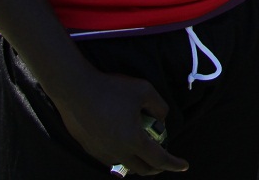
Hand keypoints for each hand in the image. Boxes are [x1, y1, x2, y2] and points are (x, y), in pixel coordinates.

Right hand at [54, 70, 185, 174]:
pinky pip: (111, 159)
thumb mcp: (144, 90)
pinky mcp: (89, 148)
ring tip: (145, 150)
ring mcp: (101, 152)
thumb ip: (159, 106)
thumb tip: (162, 120)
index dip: (174, 164)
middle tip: (165, 160)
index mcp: (133, 140)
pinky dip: (123, 156)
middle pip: (142, 169)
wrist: (74, 89)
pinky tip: (124, 144)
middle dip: (157, 167)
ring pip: (125, 166)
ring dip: (139, 162)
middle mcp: (117, 152)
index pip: (159, 160)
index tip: (184, 165)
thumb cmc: (111, 88)